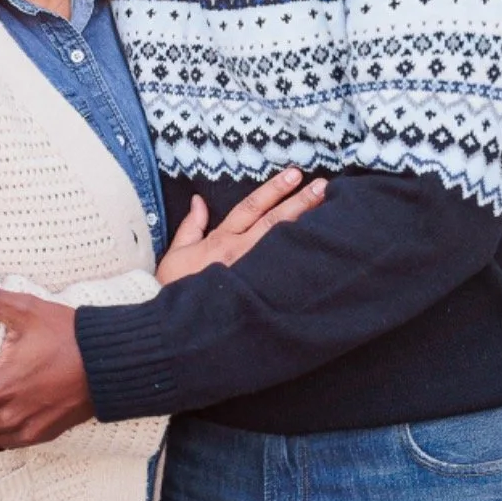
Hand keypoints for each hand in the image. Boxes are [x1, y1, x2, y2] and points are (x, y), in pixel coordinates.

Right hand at [155, 166, 327, 285]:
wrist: (178, 325)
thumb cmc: (174, 289)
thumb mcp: (177, 253)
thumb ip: (192, 225)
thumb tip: (199, 201)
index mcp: (222, 239)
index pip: (252, 207)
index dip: (274, 190)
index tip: (294, 175)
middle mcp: (240, 251)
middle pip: (274, 221)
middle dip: (299, 201)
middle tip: (322, 186)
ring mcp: (250, 272)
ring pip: (282, 242)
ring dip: (304, 222)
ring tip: (326, 207)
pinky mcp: (257, 292)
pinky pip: (282, 269)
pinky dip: (299, 255)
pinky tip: (317, 246)